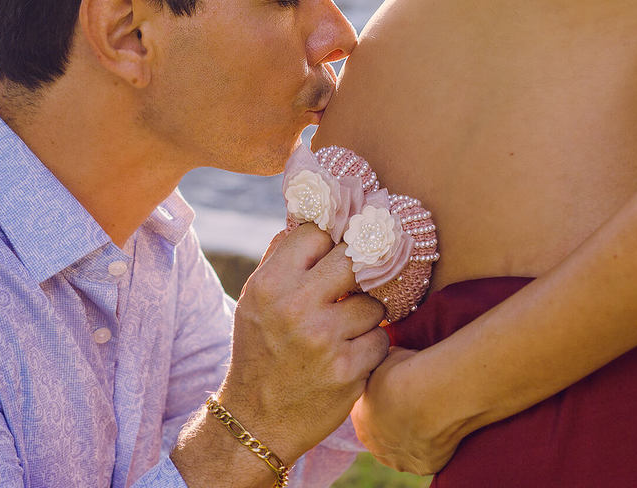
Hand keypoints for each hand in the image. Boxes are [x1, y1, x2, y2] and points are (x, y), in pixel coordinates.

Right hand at [217, 223, 388, 462]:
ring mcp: (324, 340)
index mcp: (270, 284)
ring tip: (344, 331)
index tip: (333, 256)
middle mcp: (296, 307)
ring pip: (374, 304)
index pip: (317, 233)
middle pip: (354, 259)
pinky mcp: (348, 371)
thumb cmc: (260, 350)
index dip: (329, 243)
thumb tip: (317, 218)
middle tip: (353, 285)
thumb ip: (283, 258)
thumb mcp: (255, 299)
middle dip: (357, 273)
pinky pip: (381, 340)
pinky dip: (370, 348)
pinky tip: (349, 357)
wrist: (256, 419)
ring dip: (366, 317)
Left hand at [351, 346, 461, 474]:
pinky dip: (434, 445)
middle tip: (415, 403)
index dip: (383, 400)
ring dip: (414, 435)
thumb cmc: (406, 373)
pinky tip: (442, 426)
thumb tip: (386, 358)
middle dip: (396, 421)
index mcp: (360, 418)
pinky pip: (427, 456)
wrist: (430, 394)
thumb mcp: (386, 360)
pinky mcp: (423, 466)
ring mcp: (398, 458)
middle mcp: (374, 443)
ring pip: (404, 448)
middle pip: (384, 433)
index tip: (399, 389)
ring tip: (431, 413)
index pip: (367, 412)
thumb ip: (382, 366)